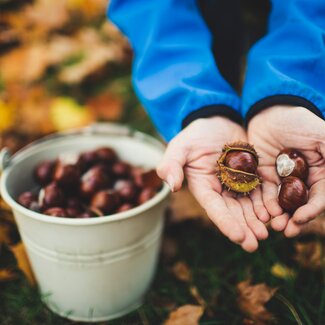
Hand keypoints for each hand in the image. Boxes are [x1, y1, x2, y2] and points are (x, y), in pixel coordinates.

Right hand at [157, 117, 267, 251]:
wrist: (216, 121)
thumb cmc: (195, 135)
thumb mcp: (180, 146)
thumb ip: (172, 164)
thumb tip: (172, 186)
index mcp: (204, 187)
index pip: (214, 208)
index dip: (226, 223)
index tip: (239, 237)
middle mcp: (221, 190)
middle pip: (233, 212)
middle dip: (244, 228)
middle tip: (255, 244)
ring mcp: (237, 184)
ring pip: (248, 206)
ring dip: (257, 220)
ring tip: (267, 232)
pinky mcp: (251, 176)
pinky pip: (260, 191)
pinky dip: (267, 203)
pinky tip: (275, 212)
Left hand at [248, 105, 324, 236]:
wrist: (269, 113)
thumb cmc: (298, 121)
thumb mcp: (321, 136)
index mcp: (321, 173)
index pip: (320, 197)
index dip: (312, 210)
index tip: (300, 219)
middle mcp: (303, 181)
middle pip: (301, 205)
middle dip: (294, 219)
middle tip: (285, 231)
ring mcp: (283, 180)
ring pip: (282, 204)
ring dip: (279, 217)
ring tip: (271, 226)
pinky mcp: (264, 178)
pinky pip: (264, 195)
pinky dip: (264, 206)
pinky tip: (261, 214)